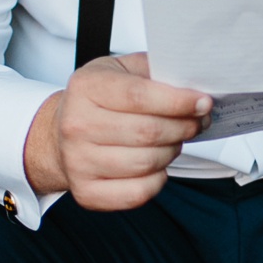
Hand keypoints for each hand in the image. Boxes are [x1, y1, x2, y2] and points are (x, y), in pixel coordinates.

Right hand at [23, 53, 209, 210]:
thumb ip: (154, 71)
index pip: (140, 96)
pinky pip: (138, 193)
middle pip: (148, 132)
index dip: (179, 101)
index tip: (203, 103)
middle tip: (197, 122)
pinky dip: (158, 180)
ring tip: (174, 140)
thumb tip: (194, 85)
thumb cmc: (96, 100)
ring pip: (147, 163)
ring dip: (172, 151)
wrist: (59, 134)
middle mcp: (76, 125)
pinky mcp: (86, 192)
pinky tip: (157, 165)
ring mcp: (78, 162)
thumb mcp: (119, 70)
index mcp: (86, 87)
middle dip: (184, 127)